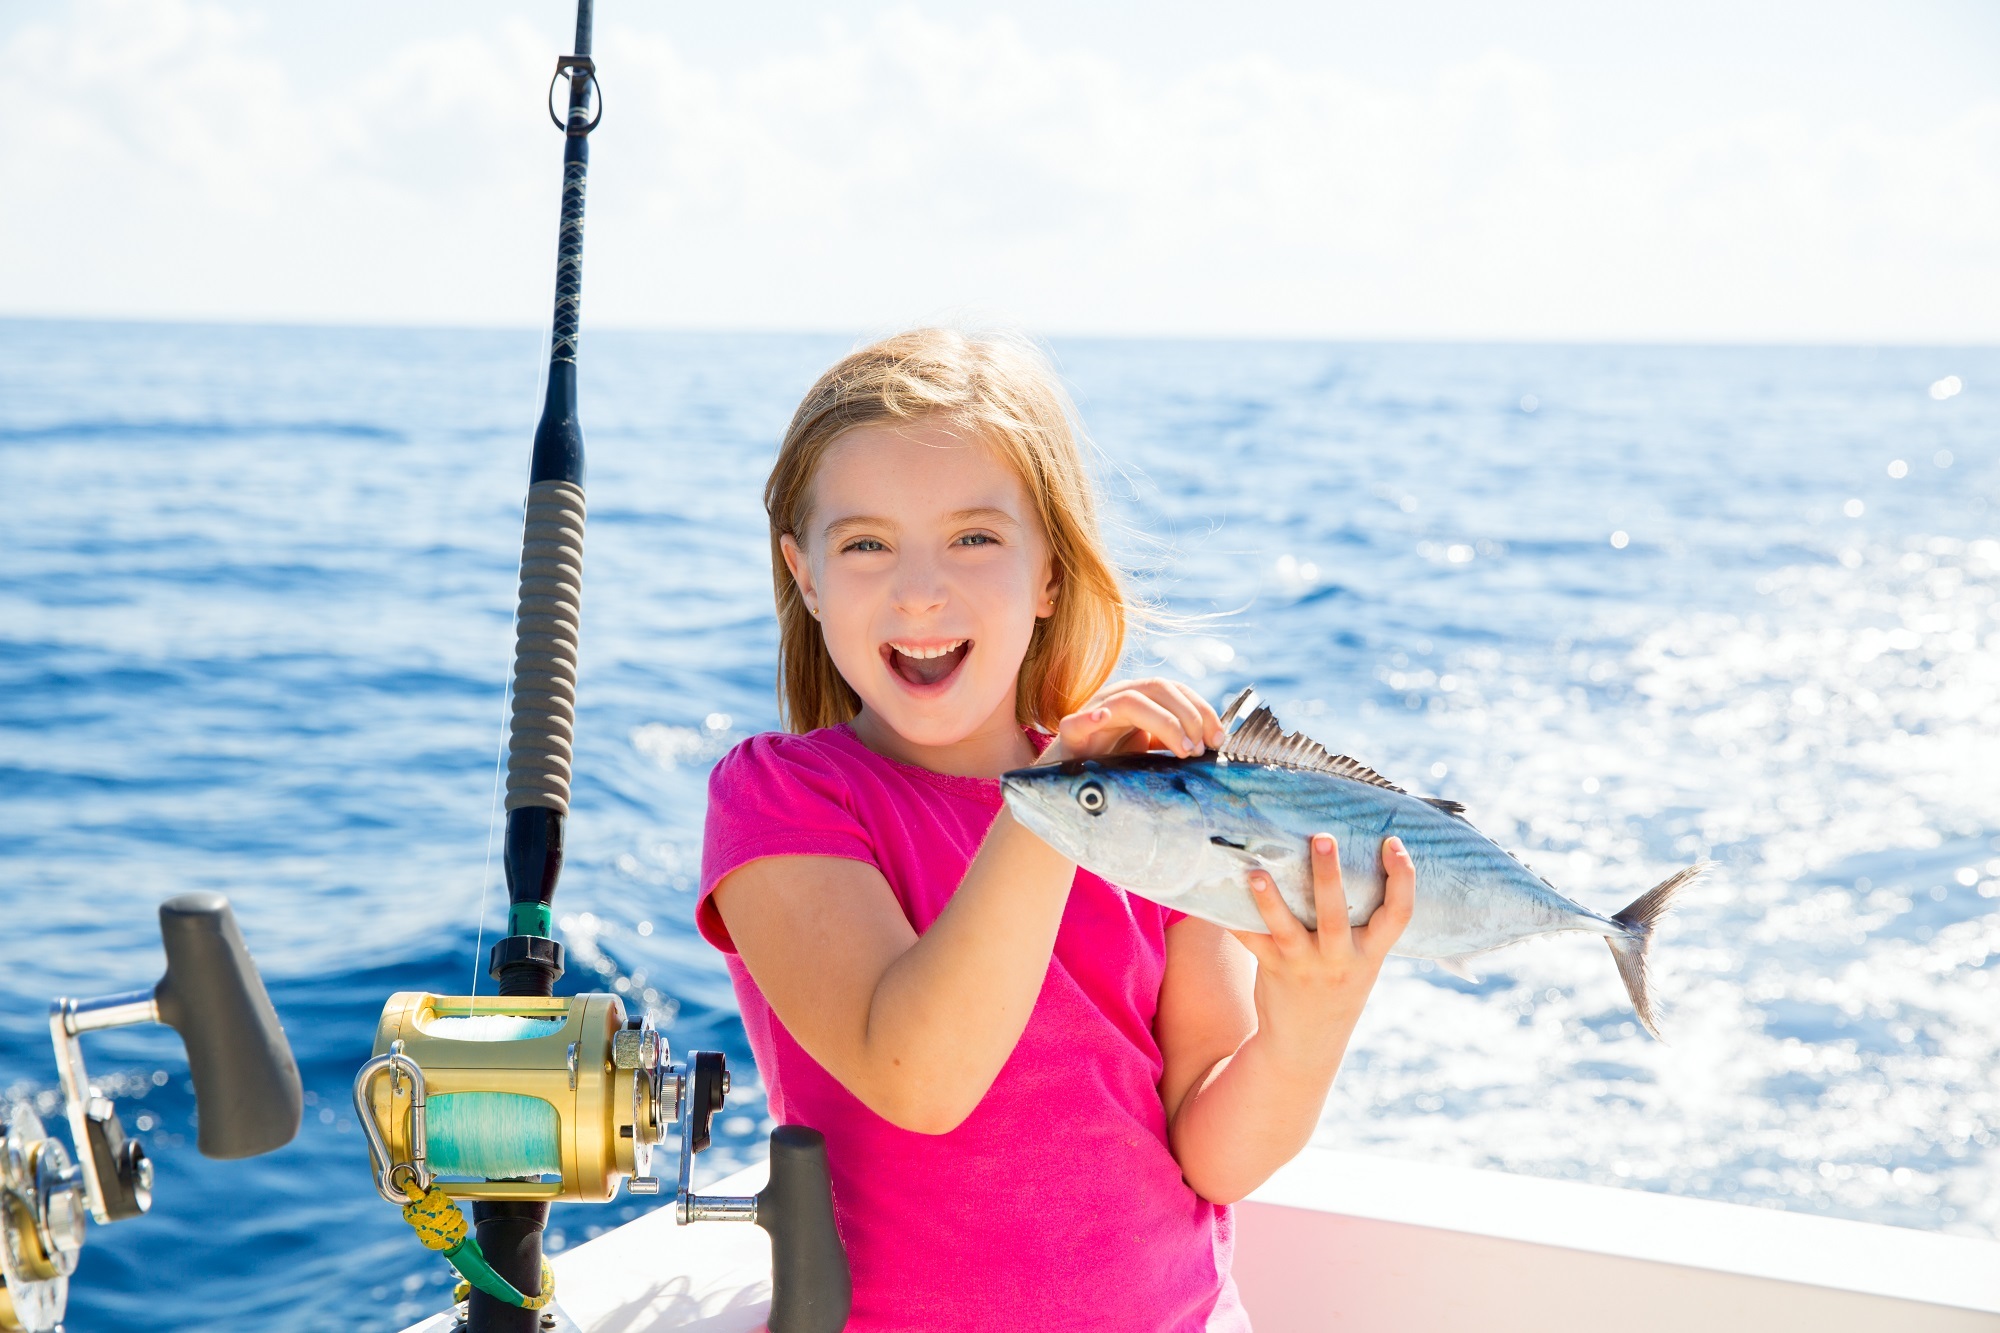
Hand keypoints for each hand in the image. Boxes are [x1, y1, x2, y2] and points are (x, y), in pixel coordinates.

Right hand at [1040, 678, 1224, 764]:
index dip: (1202, 709)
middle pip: (1159, 688)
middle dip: (1189, 715)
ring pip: (1130, 700)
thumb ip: (1174, 744)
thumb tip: (1212, 747)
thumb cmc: (1113, 767)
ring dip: (1164, 722)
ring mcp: (1093, 713)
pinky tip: (1103, 719)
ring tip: (1182, 749)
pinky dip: (1092, 718)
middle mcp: (1117, 698)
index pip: (1176, 690)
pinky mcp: (1070, 734)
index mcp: (1139, 700)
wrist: (1070, 784)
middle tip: (1200, 749)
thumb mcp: (1150, 753)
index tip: (1219, 739)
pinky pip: (1077, 721)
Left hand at [1229, 833, 1413, 1072]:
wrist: (1307, 1046)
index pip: (1399, 915)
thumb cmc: (1337, 987)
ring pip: (1287, 929)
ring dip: (1271, 899)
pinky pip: (1251, 941)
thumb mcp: (1361, 962)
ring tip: (1258, 873)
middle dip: (1329, 876)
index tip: (1393, 843)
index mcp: (1370, 954)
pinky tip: (1216, 898)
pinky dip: (1235, 920)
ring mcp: (1305, 966)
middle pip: (1336, 915)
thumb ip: (1358, 926)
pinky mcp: (1273, 969)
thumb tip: (1340, 859)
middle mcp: (1340, 960)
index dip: (1403, 878)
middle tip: (1323, 839)